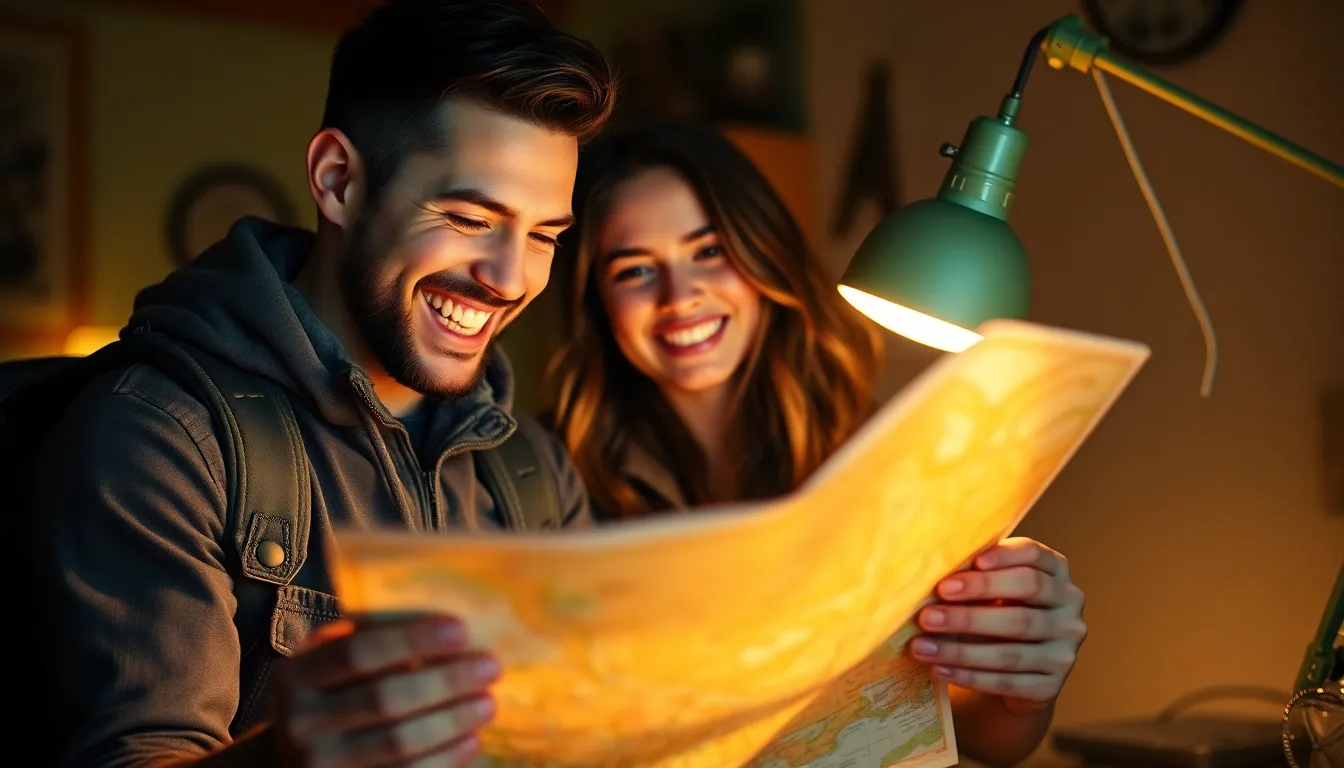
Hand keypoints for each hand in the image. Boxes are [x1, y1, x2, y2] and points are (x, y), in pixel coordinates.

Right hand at [272, 614, 499, 766]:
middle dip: (446, 681)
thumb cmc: (328, 696)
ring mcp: (320, 766)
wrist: (290, 761)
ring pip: (399, 743)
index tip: (461, 629)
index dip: (411, 639)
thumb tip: (449, 628)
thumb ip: (372, 641)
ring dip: (452, 721)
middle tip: (490, 666)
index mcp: (295, 676)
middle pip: (385, 698)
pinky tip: (470, 741)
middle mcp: (301, 723)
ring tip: (488, 703)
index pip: (357, 653)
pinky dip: (443, 759)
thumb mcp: (330, 663)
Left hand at [909, 537, 1085, 711]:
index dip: (1005, 556)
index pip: (1034, 555)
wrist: (1014, 669)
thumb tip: (933, 565)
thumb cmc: (994, 611)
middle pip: (1026, 596)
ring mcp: (1065, 649)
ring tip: (921, 646)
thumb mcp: (990, 588)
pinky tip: (939, 669)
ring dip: (960, 648)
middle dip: (975, 599)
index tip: (972, 561)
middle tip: (929, 611)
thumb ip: (974, 572)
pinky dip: (969, 676)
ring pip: (1012, 647)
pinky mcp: (1051, 685)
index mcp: (1056, 572)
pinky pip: (1007, 681)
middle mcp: (1069, 607)